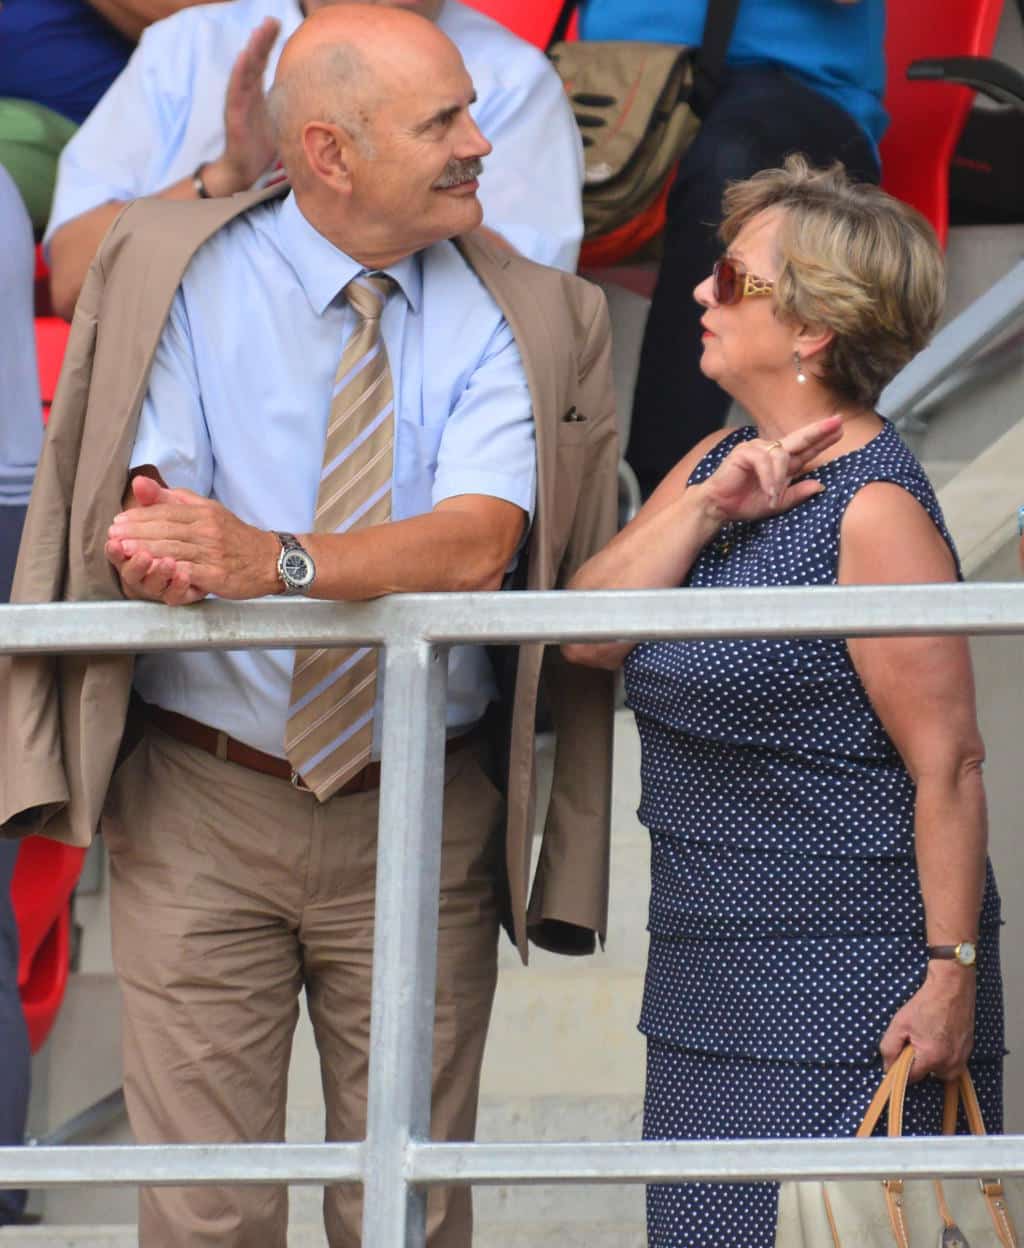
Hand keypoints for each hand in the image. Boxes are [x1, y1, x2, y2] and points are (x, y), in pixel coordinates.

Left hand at [106, 475, 279, 600]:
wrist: (270, 559)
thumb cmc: (234, 536)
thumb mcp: (207, 509)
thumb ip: (172, 498)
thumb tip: (140, 483)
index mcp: (204, 512)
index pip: (166, 512)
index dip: (139, 517)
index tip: (118, 522)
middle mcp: (208, 530)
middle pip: (166, 530)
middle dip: (136, 534)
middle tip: (112, 536)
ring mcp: (213, 553)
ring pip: (173, 550)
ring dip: (145, 550)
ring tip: (123, 551)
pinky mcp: (217, 575)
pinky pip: (190, 571)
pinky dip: (170, 570)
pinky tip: (153, 570)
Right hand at [203, 17, 280, 196]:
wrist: (244, 168)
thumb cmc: (261, 144)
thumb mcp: (279, 119)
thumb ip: (290, 105)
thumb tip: (317, 99)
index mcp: (256, 91)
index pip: (262, 61)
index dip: (269, 42)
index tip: (278, 23)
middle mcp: (246, 92)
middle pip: (254, 60)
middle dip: (262, 39)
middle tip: (272, 20)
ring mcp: (238, 102)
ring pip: (244, 72)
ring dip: (251, 51)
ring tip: (258, 33)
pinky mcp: (234, 115)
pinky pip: (236, 92)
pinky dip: (239, 74)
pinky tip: (243, 58)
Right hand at [697, 415, 842, 524]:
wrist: (719, 507)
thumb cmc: (745, 503)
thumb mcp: (777, 503)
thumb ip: (797, 494)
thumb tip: (821, 486)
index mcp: (780, 463)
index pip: (804, 449)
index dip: (821, 440)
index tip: (839, 430)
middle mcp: (770, 452)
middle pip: (799, 439)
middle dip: (818, 431)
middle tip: (837, 422)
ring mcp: (756, 449)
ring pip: (781, 455)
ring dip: (779, 477)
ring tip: (772, 496)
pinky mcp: (743, 452)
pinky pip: (764, 461)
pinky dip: (768, 477)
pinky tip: (768, 490)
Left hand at [879, 962, 976, 1081]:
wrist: (951, 988)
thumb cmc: (925, 1004)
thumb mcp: (899, 1024)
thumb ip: (889, 1049)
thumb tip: (888, 1068)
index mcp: (933, 1059)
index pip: (911, 1078)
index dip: (900, 1066)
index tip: (900, 1052)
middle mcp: (951, 1065)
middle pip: (926, 1074)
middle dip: (917, 1061)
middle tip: (915, 1038)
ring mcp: (963, 1059)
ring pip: (939, 1070)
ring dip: (931, 1058)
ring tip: (928, 1035)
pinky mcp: (969, 1052)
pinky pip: (950, 1062)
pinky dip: (943, 1054)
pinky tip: (939, 1035)